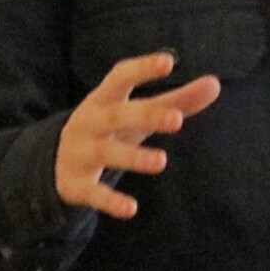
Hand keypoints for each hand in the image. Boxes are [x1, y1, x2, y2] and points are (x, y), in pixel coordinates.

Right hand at [55, 52, 220, 217]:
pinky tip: (131, 209)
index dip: (143, 69)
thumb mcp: (137, 113)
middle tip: (176, 119)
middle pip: (117, 116)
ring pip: (106, 153)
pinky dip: (109, 201)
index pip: (121, 76)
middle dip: (145, 116)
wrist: (54, 161)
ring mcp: (80, 152)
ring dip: (133, 157)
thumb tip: (215, 83)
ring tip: (161, 161)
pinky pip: (93, 192)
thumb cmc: (110, 128)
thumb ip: (176, 100)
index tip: (168, 61)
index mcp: (105, 98)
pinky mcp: (75, 184)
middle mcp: (90, 121)